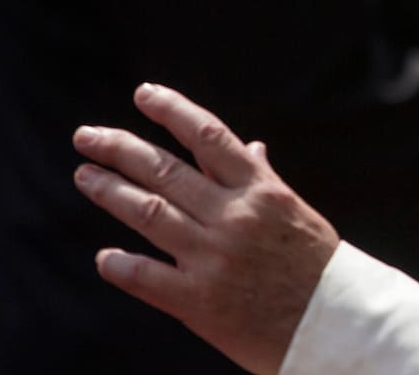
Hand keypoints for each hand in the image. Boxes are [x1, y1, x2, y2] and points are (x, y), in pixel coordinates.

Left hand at [73, 84, 339, 374]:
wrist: (333, 324)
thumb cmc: (317, 264)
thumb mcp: (295, 211)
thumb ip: (263, 178)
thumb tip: (249, 147)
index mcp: (260, 189)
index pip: (207, 134)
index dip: (172, 109)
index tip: (143, 95)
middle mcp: (233, 216)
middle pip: (165, 169)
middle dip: (120, 148)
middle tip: (86, 137)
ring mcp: (213, 258)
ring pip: (149, 213)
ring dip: (111, 192)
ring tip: (85, 176)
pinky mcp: (199, 302)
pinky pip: (147, 277)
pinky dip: (121, 264)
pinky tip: (105, 256)